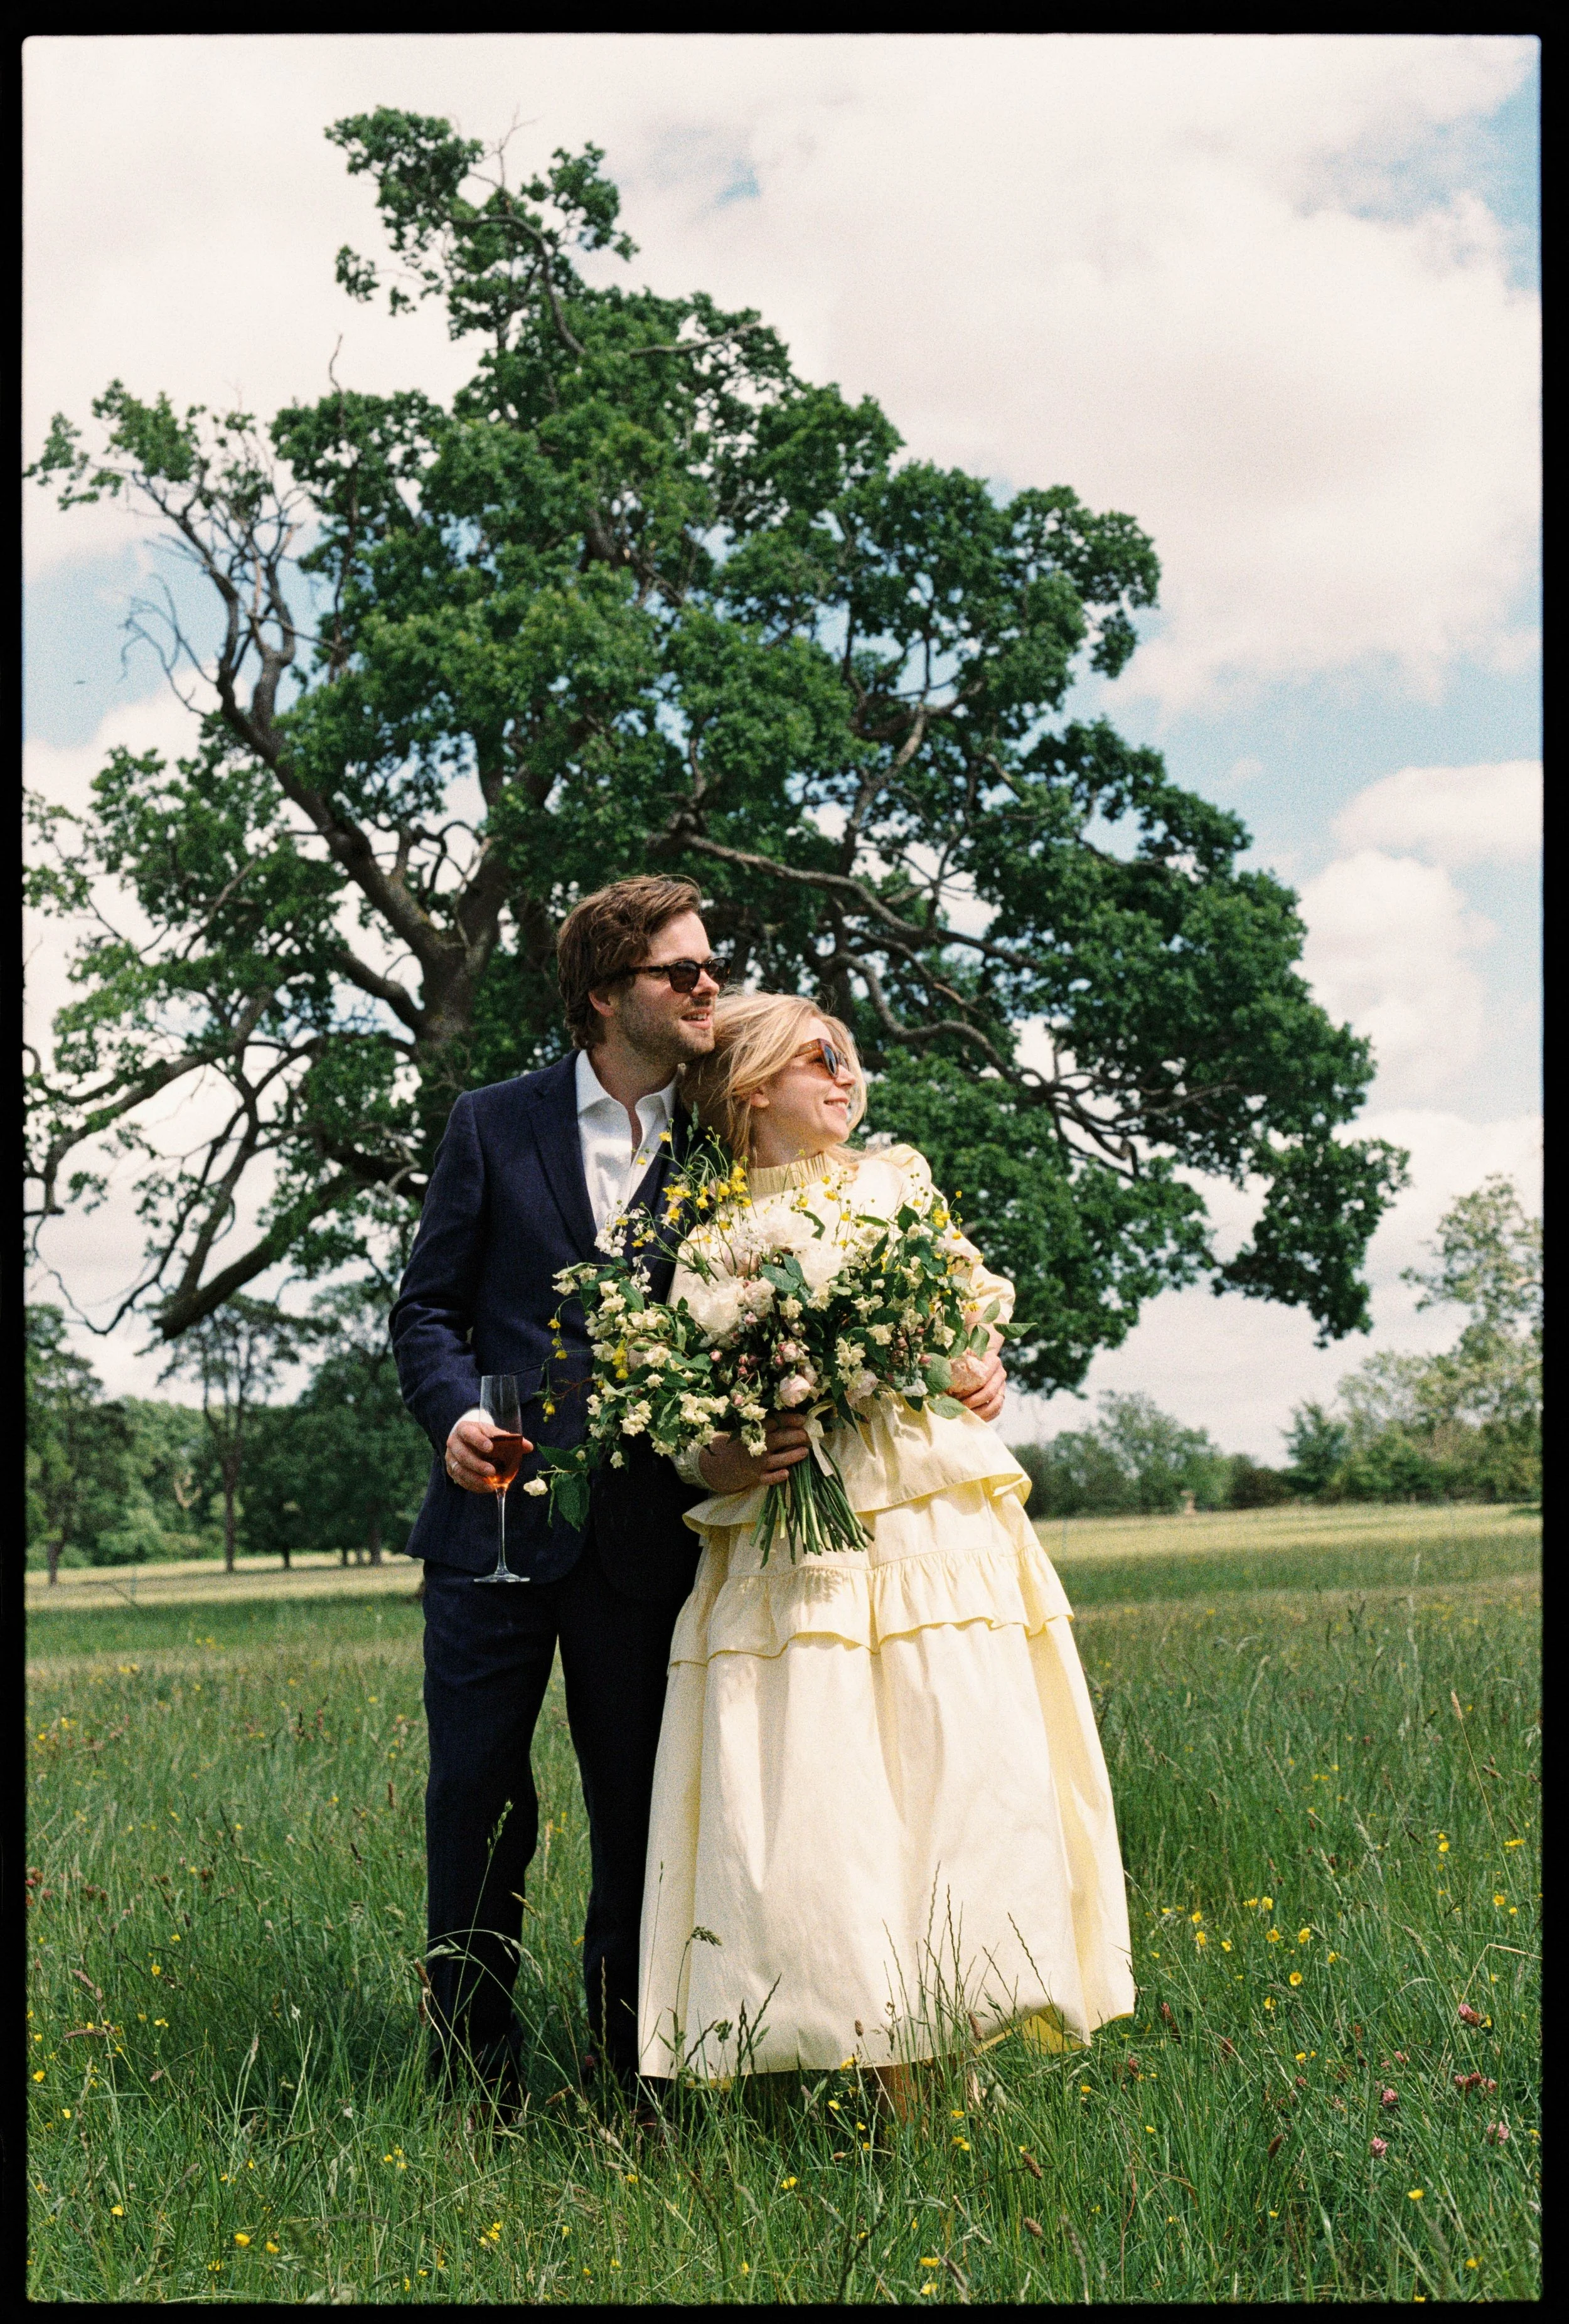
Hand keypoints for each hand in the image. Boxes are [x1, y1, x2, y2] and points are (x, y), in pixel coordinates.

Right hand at [445, 1414, 532, 1492]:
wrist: (466, 1439)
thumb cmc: (483, 1435)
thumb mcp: (493, 1433)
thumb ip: (509, 1439)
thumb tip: (529, 1447)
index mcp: (464, 1429)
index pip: (469, 1433)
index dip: (478, 1441)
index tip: (490, 1448)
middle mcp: (454, 1443)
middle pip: (462, 1455)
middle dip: (477, 1464)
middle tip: (492, 1471)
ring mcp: (450, 1458)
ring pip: (459, 1470)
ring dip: (475, 1478)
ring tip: (490, 1484)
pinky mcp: (451, 1470)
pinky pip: (460, 1480)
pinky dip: (473, 1485)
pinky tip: (486, 1487)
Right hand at [698, 1413, 812, 1493]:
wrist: (724, 1465)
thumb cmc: (746, 1445)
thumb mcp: (753, 1431)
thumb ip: (771, 1426)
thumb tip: (799, 1421)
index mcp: (756, 1431)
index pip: (775, 1421)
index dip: (790, 1419)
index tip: (803, 1419)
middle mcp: (758, 1445)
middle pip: (780, 1439)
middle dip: (797, 1436)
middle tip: (807, 1435)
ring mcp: (757, 1463)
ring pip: (778, 1459)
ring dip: (793, 1455)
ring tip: (805, 1451)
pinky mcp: (757, 1477)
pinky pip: (768, 1478)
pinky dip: (776, 1476)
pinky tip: (786, 1473)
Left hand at [951, 1348, 1005, 1424]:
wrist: (979, 1359)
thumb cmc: (965, 1357)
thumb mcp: (960, 1355)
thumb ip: (954, 1362)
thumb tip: (941, 1378)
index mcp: (992, 1360)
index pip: (982, 1378)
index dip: (968, 1388)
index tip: (954, 1394)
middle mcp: (1000, 1373)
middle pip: (989, 1392)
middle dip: (972, 1402)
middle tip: (958, 1407)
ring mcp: (1002, 1386)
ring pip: (995, 1404)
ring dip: (979, 1412)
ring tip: (965, 1415)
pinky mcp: (1000, 1397)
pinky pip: (996, 1411)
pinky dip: (985, 1417)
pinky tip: (972, 1418)